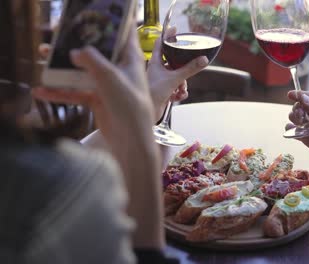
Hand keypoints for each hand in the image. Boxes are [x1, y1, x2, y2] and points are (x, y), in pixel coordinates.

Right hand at [34, 26, 166, 248]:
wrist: (131, 140)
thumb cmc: (129, 106)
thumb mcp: (110, 77)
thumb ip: (91, 60)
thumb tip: (74, 51)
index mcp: (130, 60)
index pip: (124, 34)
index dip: (112, 22)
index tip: (95, 13)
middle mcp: (119, 70)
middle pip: (97, 52)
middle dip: (77, 44)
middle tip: (57, 36)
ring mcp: (108, 86)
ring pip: (82, 72)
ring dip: (63, 67)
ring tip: (40, 59)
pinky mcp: (98, 100)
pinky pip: (76, 93)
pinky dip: (61, 92)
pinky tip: (41, 90)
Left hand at [147, 33, 208, 117]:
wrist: (146, 113)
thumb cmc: (153, 93)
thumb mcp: (175, 79)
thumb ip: (190, 69)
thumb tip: (204, 60)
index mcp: (154, 62)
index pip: (160, 43)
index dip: (168, 35)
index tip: (175, 29)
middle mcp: (156, 70)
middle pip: (173, 62)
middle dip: (183, 68)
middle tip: (188, 69)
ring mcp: (159, 81)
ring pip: (176, 76)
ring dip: (182, 83)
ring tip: (181, 89)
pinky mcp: (162, 92)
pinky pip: (175, 88)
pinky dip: (179, 93)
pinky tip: (178, 97)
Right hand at [287, 90, 308, 168]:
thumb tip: (302, 98)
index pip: (308, 97)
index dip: (299, 95)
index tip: (290, 94)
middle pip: (298, 106)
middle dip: (296, 108)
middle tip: (301, 115)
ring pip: (294, 117)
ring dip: (293, 117)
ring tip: (301, 123)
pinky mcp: (305, 138)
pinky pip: (292, 131)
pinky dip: (289, 129)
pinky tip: (294, 129)